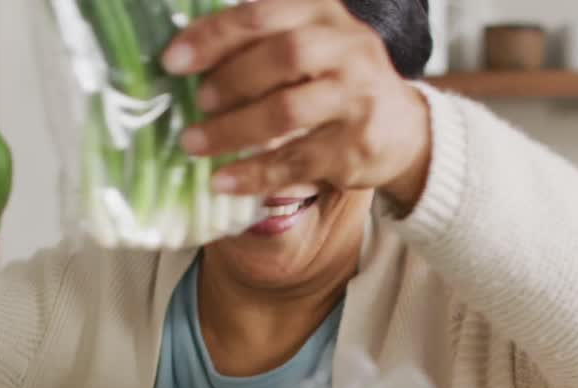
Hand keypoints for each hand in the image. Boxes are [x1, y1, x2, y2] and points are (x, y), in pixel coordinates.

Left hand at [163, 0, 432, 209]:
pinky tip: (223, 181)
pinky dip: (254, 174)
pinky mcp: (357, 147)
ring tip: (194, 144)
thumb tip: (185, 58)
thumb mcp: (310, 42)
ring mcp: (358, 98)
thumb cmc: (336, 80)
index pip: (262, 15)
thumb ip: (261, 42)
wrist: (404, 129)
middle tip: (197, 102)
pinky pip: (296, 161)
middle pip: (283, 57)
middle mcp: (349, 49)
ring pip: (287, 112)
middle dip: (230, 80)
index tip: (173, 61)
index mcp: (324, 14)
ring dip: (233, 130)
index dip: (214, 36)